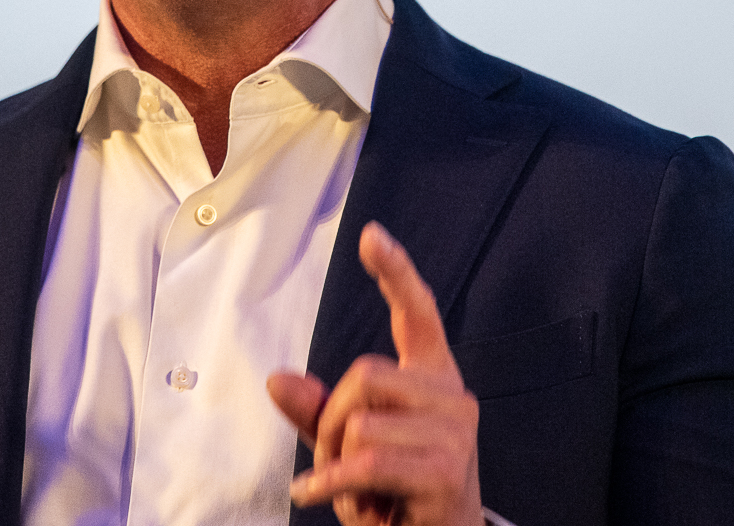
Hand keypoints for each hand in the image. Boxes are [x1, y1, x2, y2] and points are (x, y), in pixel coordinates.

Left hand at [267, 222, 482, 525]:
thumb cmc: (396, 496)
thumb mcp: (349, 450)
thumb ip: (316, 413)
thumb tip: (278, 380)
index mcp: (433, 380)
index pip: (419, 315)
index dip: (396, 273)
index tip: (371, 236)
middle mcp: (453, 398)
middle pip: (363, 375)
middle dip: (329, 422)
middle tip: (335, 464)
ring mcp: (455, 433)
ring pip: (359, 421)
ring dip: (334, 461)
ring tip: (349, 489)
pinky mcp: (446, 470)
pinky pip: (365, 460)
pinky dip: (330, 482)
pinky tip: (316, 495)